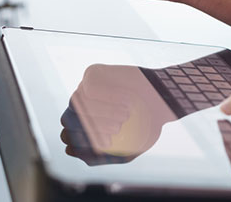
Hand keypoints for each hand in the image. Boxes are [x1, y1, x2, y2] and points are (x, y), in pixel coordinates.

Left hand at [61, 64, 176, 164]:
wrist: (161, 100)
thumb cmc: (143, 127)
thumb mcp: (124, 151)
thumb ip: (97, 157)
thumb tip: (69, 149)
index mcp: (80, 127)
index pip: (68, 136)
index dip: (84, 143)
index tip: (109, 143)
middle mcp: (78, 107)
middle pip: (68, 119)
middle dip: (93, 127)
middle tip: (118, 129)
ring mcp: (83, 89)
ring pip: (77, 102)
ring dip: (103, 111)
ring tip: (126, 115)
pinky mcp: (92, 73)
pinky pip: (89, 87)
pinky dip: (107, 95)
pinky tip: (126, 99)